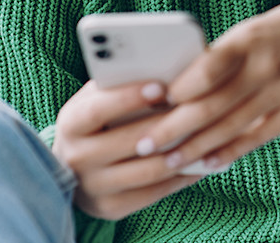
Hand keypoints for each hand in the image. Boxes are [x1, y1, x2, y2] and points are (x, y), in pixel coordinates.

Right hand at [52, 80, 203, 219]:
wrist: (71, 167)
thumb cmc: (97, 120)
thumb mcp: (96, 98)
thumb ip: (119, 84)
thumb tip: (163, 70)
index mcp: (70, 123)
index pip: (99, 109)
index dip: (129, 97)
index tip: (162, 86)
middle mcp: (76, 157)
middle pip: (130, 142)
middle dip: (168, 126)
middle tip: (200, 111)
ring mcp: (93, 187)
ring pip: (147, 171)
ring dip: (181, 154)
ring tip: (208, 137)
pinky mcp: (110, 209)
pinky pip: (153, 193)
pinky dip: (180, 177)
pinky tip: (201, 162)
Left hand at [133, 0, 279, 174]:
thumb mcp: (257, 27)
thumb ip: (225, 56)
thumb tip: (181, 86)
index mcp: (251, 37)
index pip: (206, 68)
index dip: (176, 89)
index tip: (150, 101)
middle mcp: (267, 66)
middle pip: (211, 105)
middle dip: (173, 128)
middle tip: (144, 142)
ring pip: (230, 127)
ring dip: (194, 148)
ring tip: (168, 159)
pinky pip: (256, 138)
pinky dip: (228, 153)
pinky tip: (207, 163)